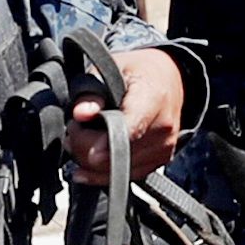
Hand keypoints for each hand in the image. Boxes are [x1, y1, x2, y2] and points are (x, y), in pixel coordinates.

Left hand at [68, 44, 185, 185]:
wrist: (171, 79)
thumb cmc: (138, 72)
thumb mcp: (111, 68)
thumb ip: (91, 91)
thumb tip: (81, 114)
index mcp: (153, 98)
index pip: (130, 130)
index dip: (103, 143)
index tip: (79, 144)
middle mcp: (164, 128)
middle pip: (118, 155)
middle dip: (86, 148)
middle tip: (73, 129)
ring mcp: (165, 148)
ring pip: (119, 171)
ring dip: (92, 161)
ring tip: (82, 139)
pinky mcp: (161, 161)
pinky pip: (127, 176)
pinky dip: (104, 171)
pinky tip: (90, 158)